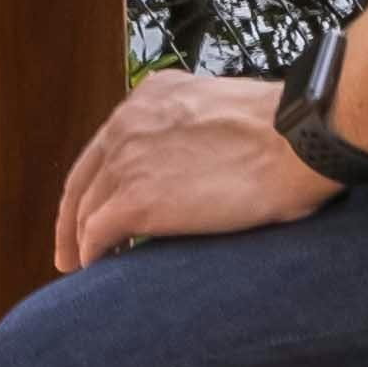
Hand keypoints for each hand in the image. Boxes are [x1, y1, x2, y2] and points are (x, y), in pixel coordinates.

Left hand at [52, 66, 335, 265]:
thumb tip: (200, 164)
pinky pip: (96, 235)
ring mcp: (127, 161)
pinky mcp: (134, 201)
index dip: (95, 182)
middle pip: (84, 179)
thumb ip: (197, 131)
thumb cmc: (286, 132)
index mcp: (153, 96)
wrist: (295, 141)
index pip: (106, 145)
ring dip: (79, 242)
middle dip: (73, 217)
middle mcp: (128, 122)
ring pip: (84, 210)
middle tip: (72, 249)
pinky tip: (96, 270)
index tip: (93, 206)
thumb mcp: (225, 110)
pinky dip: (92, 255)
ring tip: (82, 267)